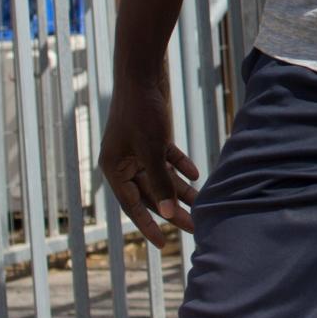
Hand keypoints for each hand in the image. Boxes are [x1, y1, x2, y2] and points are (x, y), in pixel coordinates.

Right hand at [100, 74, 199, 248]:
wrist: (143, 73)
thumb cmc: (141, 110)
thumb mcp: (151, 149)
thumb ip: (160, 181)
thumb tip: (168, 213)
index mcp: (114, 169)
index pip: (133, 205)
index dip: (148, 225)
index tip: (163, 245)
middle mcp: (125, 162)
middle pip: (151, 193)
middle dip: (172, 210)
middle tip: (195, 228)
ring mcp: (139, 150)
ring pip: (162, 177)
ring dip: (181, 190)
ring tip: (202, 205)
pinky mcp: (154, 137)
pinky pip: (167, 159)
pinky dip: (180, 166)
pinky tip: (196, 174)